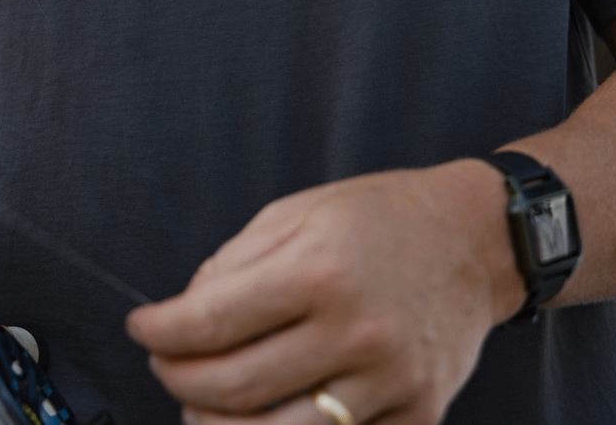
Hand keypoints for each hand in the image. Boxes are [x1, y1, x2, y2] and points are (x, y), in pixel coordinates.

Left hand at [127, 163, 524, 424]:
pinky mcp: (417, 416)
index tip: (142, 328)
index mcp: (321, 268)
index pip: (212, 320)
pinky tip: (261, 419)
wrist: (473, 239)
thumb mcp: (298, 211)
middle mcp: (356, 330)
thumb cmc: (378, 218)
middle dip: (177, 379)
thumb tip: (186, 315)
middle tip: (164, 364)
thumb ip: (235, 261)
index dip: (161, 332)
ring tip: (199, 404)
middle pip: (234, 386)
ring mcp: (390, 381)